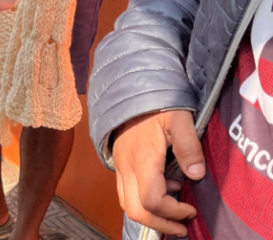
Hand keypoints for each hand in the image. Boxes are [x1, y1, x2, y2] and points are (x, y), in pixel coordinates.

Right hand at [112, 110, 205, 236]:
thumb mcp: (178, 119)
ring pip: (126, 203)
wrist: (128, 90)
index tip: (191, 210)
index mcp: (141, 160)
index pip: (151, 201)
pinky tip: (163, 187)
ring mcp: (120, 165)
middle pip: (134, 210)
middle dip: (159, 223)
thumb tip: (196, 175)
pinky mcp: (119, 163)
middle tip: (181, 226)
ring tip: (174, 209)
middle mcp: (126, 167)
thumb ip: (188, 147)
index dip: (173, 212)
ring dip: (150, 214)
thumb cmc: (155, 103)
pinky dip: (142, 200)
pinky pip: (125, 191)